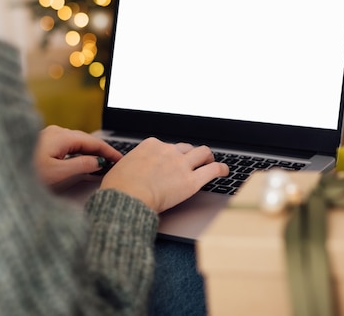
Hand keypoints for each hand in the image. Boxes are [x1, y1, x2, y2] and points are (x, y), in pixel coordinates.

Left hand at [34, 125, 121, 189]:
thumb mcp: (58, 173)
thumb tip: (97, 161)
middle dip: (102, 151)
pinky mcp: (44, 143)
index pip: (93, 142)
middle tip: (117, 163)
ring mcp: (49, 136)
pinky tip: (84, 161)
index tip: (121, 160)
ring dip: (90, 152)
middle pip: (86, 141)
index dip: (109, 151)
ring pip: (77, 143)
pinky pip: (68, 146)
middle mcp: (56, 132)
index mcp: (61, 136)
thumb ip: (81, 166)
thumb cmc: (25, 174)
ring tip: (104, 163)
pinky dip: (80, 153)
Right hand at [99, 137, 228, 212]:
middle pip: (185, 147)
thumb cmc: (119, 188)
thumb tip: (126, 173)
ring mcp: (181, 164)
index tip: (170, 160)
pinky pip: (212, 170)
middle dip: (190, 153)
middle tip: (193, 160)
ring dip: (208, 156)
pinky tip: (224, 171)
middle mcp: (168, 151)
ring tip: (211, 161)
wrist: (126, 197)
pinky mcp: (191, 180)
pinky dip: (221, 169)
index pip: (165, 146)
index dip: (170, 154)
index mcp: (151, 146)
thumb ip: (129, 167)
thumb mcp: (120, 169)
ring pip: (202, 152)